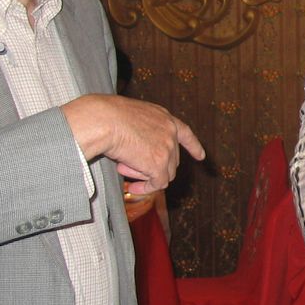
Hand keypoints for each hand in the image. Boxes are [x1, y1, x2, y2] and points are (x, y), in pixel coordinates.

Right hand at [61, 94, 204, 194]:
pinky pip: (157, 184)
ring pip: (164, 173)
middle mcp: (170, 131)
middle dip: (153, 165)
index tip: (201, 157)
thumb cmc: (105, 116)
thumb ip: (140, 132)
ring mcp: (167, 148)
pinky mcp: (159, 164)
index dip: (193, 146)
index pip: (185, 133)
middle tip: (128, 165)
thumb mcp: (130, 118)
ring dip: (144, 174)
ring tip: (123, 166)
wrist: (102, 120)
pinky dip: (145, 188)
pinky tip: (132, 187)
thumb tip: (135, 151)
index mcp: (163, 117)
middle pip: (171, 159)